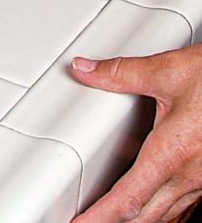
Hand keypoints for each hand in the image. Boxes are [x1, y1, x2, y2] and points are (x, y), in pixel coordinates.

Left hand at [70, 44, 201, 221]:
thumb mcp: (170, 70)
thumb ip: (122, 73)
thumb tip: (86, 70)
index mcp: (172, 152)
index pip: (128, 197)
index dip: (100, 216)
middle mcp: (192, 173)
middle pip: (147, 215)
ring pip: (169, 212)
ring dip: (141, 219)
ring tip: (116, 220)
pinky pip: (188, 203)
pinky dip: (166, 210)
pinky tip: (158, 207)